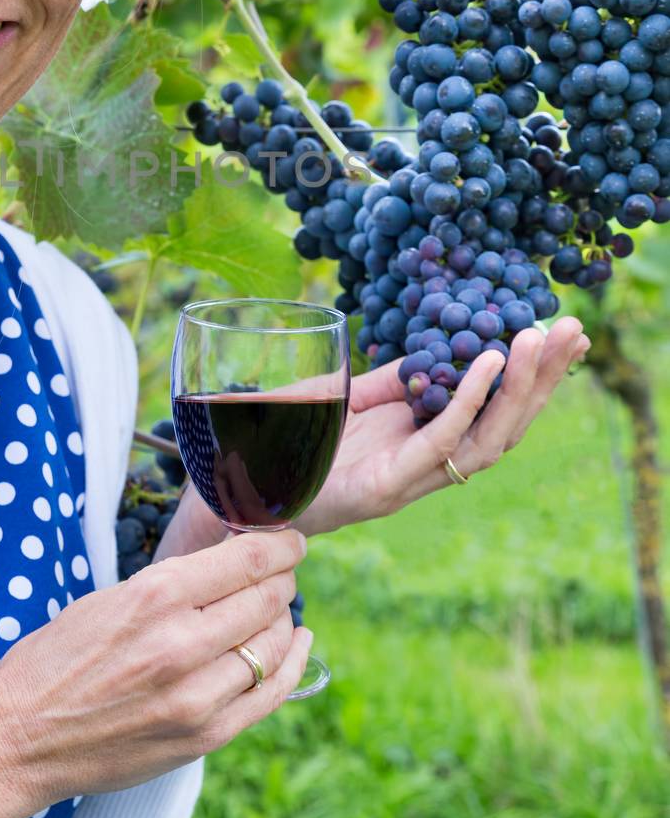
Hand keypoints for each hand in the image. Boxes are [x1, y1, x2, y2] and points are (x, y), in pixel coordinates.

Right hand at [0, 526, 310, 807]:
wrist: (21, 738)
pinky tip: (298, 644)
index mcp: (154, 596)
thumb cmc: (55, 661)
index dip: (279, 545)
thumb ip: (170, 585)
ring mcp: (197, 695)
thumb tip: (229, 565)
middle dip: (282, 578)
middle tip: (282, 571)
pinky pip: (269, 693)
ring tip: (278, 608)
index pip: (247, 559)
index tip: (288, 539)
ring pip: (273, 644)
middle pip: (267, 598)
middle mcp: (182, 643)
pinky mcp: (204, 736)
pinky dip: (292, 664)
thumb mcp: (107, 599)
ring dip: (284, 619)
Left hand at [296, 316, 588, 537]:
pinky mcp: (387, 487)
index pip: (496, 412)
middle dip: (543, 379)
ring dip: (518, 388)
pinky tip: (488, 362)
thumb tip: (437, 349)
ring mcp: (410, 480)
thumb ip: (393, 380)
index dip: (533, 379)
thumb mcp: (349, 396)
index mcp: (424, 444)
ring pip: (487, 438)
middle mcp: (428, 467)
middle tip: (575, 330)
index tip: (564, 335)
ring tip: (538, 339)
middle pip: (505, 425)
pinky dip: (468, 401)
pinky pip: (441, 442)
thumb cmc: (290, 444)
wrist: (242, 487)